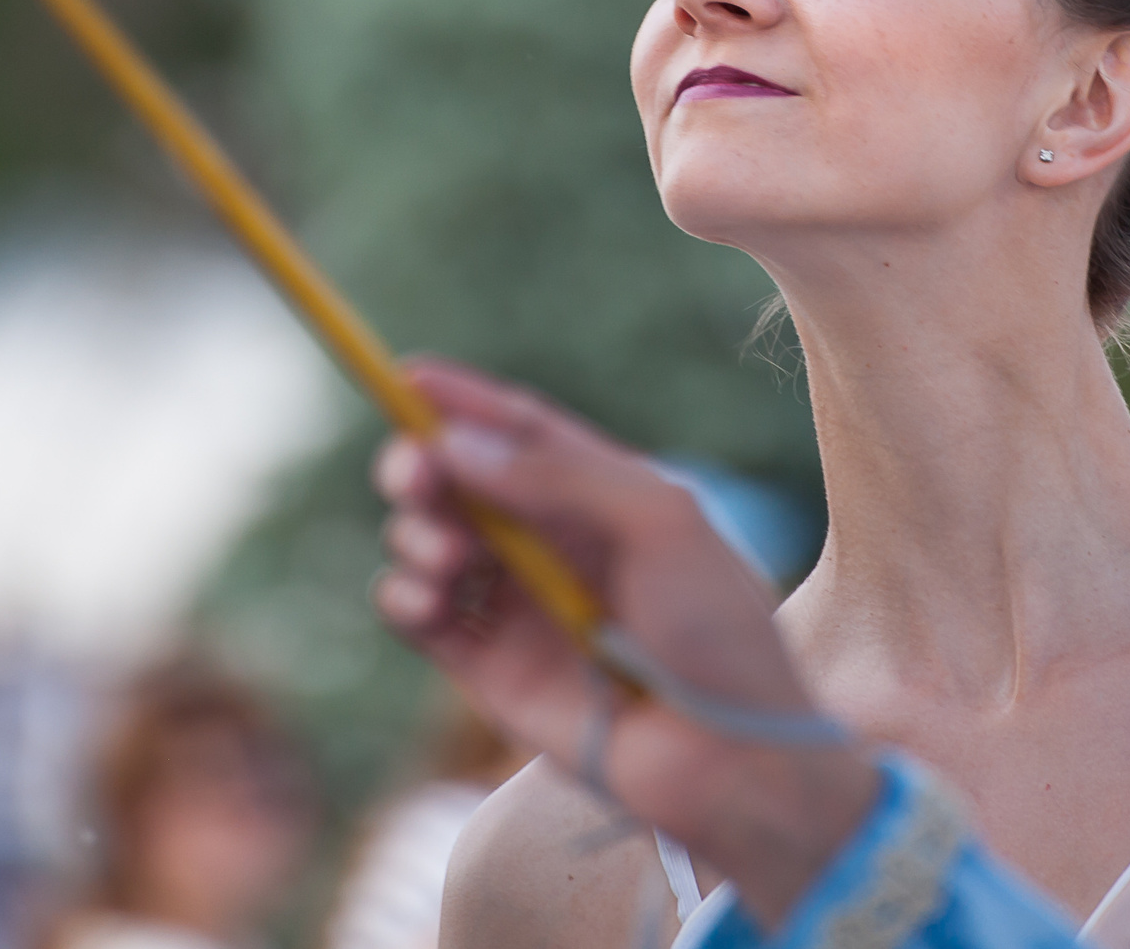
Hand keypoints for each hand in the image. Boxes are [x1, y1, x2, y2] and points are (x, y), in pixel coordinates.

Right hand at [374, 358, 876, 923]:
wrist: (726, 753)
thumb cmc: (716, 630)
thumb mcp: (660, 523)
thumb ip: (560, 476)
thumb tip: (456, 445)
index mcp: (601, 493)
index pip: (519, 431)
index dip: (463, 401)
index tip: (406, 376)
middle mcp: (552, 541)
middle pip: (459, 479)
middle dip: (421, 464)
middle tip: (414, 473)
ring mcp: (516, 603)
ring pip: (428, 540)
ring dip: (416, 533)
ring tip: (448, 557)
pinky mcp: (487, 666)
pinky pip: (418, 613)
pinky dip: (403, 595)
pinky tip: (426, 598)